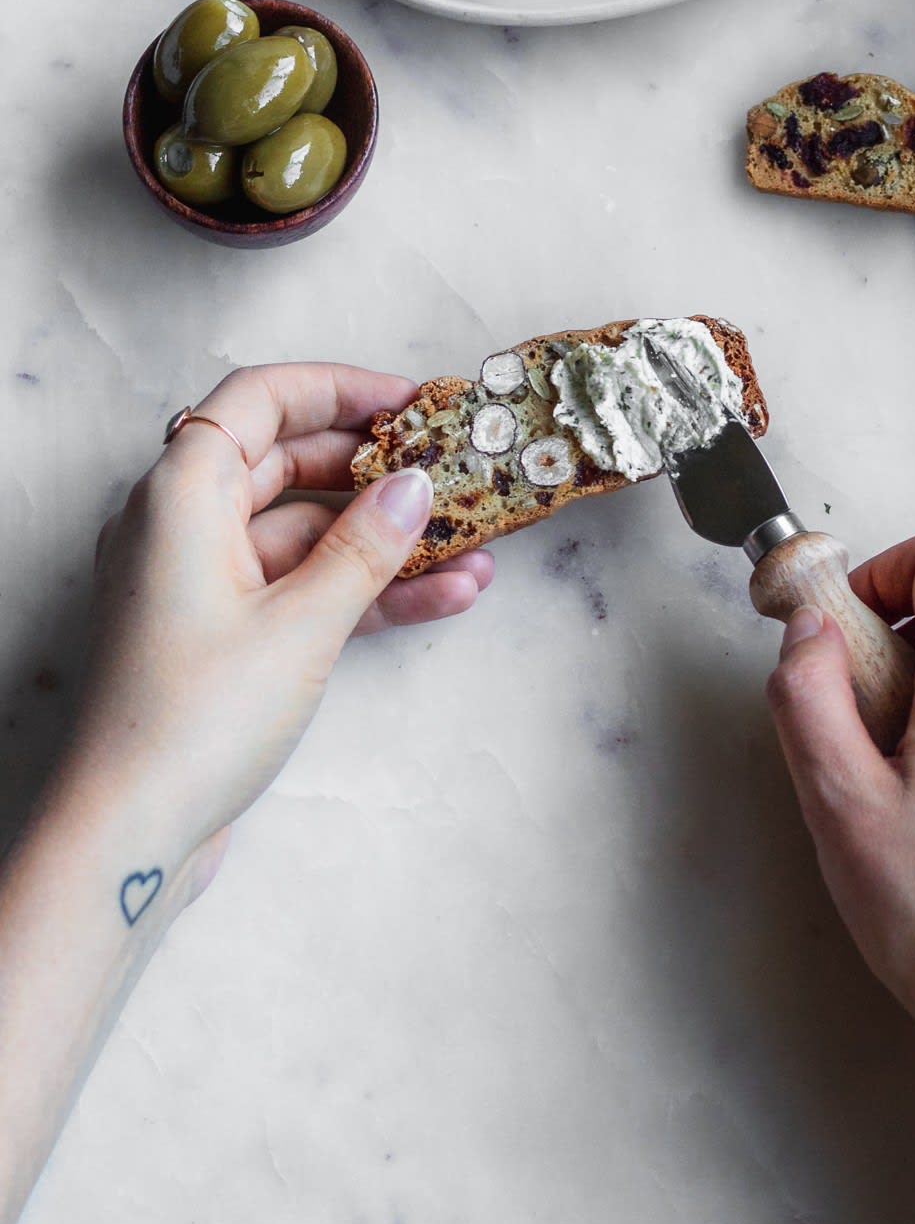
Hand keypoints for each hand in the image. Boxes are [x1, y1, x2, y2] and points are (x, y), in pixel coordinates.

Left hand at [0, 363, 491, 1223]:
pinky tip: (446, 596)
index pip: (260, 399)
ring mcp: (204, 581)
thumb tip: (417, 482)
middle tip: (454, 466)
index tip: (412, 401)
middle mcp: (184, 524)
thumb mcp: (301, 622)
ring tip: (475, 543)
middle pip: (289, 461)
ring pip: (307, 531)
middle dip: (376, 466)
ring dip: (386, 537)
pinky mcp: (225, 634)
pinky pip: (305, 585)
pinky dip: (367, 587)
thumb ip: (367, 545)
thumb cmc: (194, 719)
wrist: (129, 836)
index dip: (339, 387)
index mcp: (182, 494)